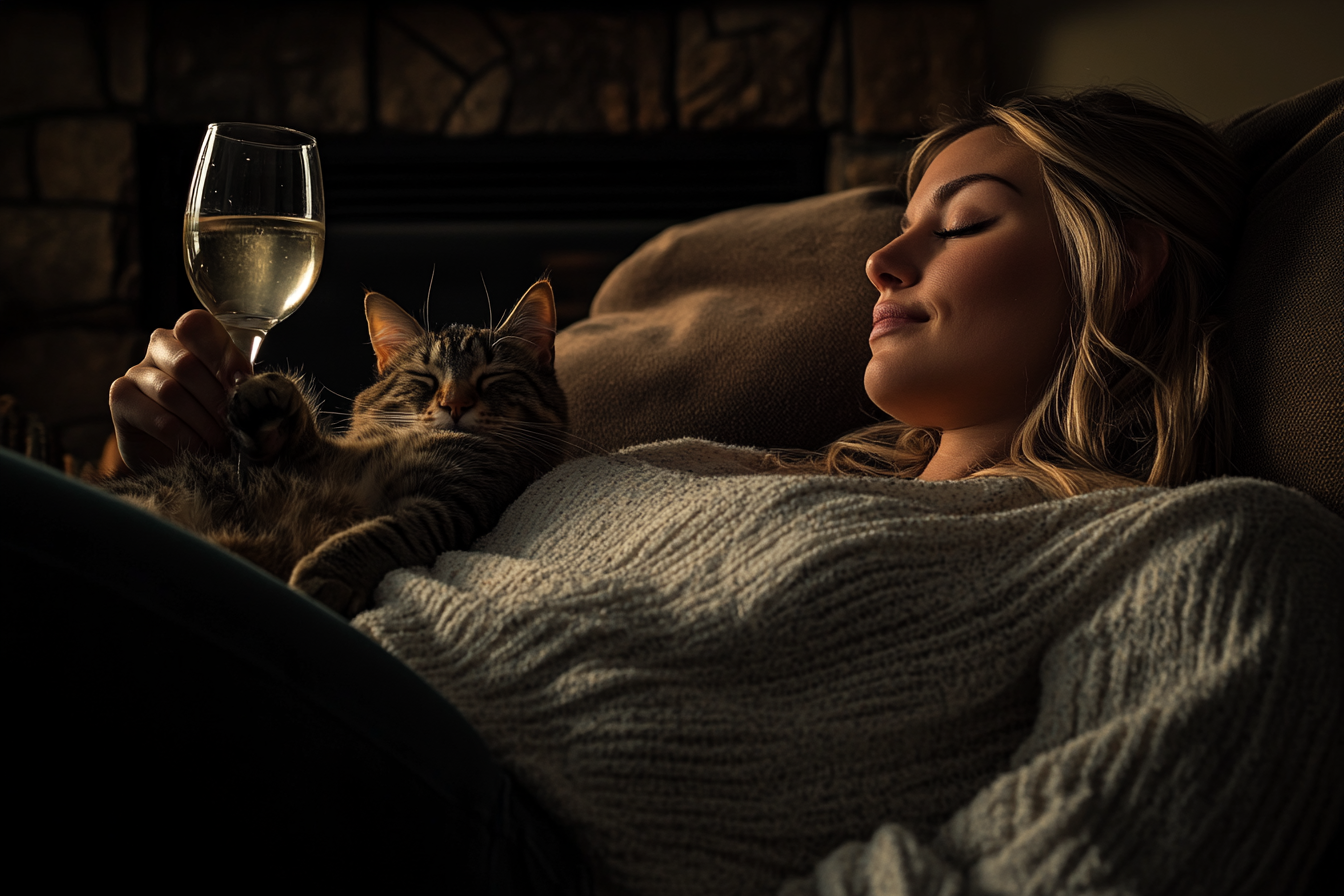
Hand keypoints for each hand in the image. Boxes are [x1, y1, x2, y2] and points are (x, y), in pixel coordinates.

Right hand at [108, 310, 252, 472]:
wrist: (184, 457)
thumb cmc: (217, 422)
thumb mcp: (238, 400)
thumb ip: (244, 387)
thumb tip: (249, 386)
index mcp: (191, 338)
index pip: (197, 325)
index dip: (221, 354)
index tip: (241, 383)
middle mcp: (160, 347)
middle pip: (185, 363)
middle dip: (216, 399)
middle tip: (233, 424)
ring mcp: (137, 371)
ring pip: (170, 391)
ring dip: (202, 422)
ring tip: (220, 442)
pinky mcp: (121, 398)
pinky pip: (155, 417)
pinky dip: (184, 438)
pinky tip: (197, 449)